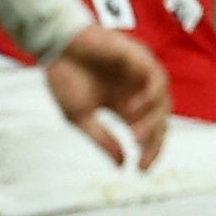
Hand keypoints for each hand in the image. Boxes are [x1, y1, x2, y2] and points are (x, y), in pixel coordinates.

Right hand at [43, 24, 170, 167]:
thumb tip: (122, 165)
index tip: (139, 170)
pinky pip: (157, 79)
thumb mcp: (79, 117)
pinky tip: (134, 108)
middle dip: (152, 141)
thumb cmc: (64, 76)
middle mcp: (138, 90)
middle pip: (159, 121)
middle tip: (139, 154)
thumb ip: (102, 139)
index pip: (148, 132)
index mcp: (124, 104)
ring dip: (151, 121)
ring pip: (162, 103)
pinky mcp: (140, 58)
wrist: (53, 44)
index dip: (147, 152)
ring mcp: (141, 74)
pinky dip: (150, 96)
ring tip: (134, 134)